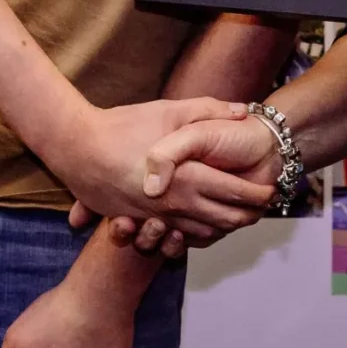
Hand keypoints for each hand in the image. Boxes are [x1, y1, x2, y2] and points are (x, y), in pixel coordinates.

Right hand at [45, 97, 271, 243]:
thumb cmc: (124, 126)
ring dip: (222, 228)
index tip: (270, 192)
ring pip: (200, 233)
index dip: (256, 195)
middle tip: (260, 210)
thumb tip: (241, 112)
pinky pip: (173, 238)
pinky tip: (201, 227)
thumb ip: (209, 110)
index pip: (234, 194)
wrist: (76, 146)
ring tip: (238, 219)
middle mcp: (175, 204)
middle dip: (245, 216)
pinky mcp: (138, 222)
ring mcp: (155, 218)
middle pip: (223, 220)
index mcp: (188, 178)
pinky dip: (193, 235)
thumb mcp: (169, 110)